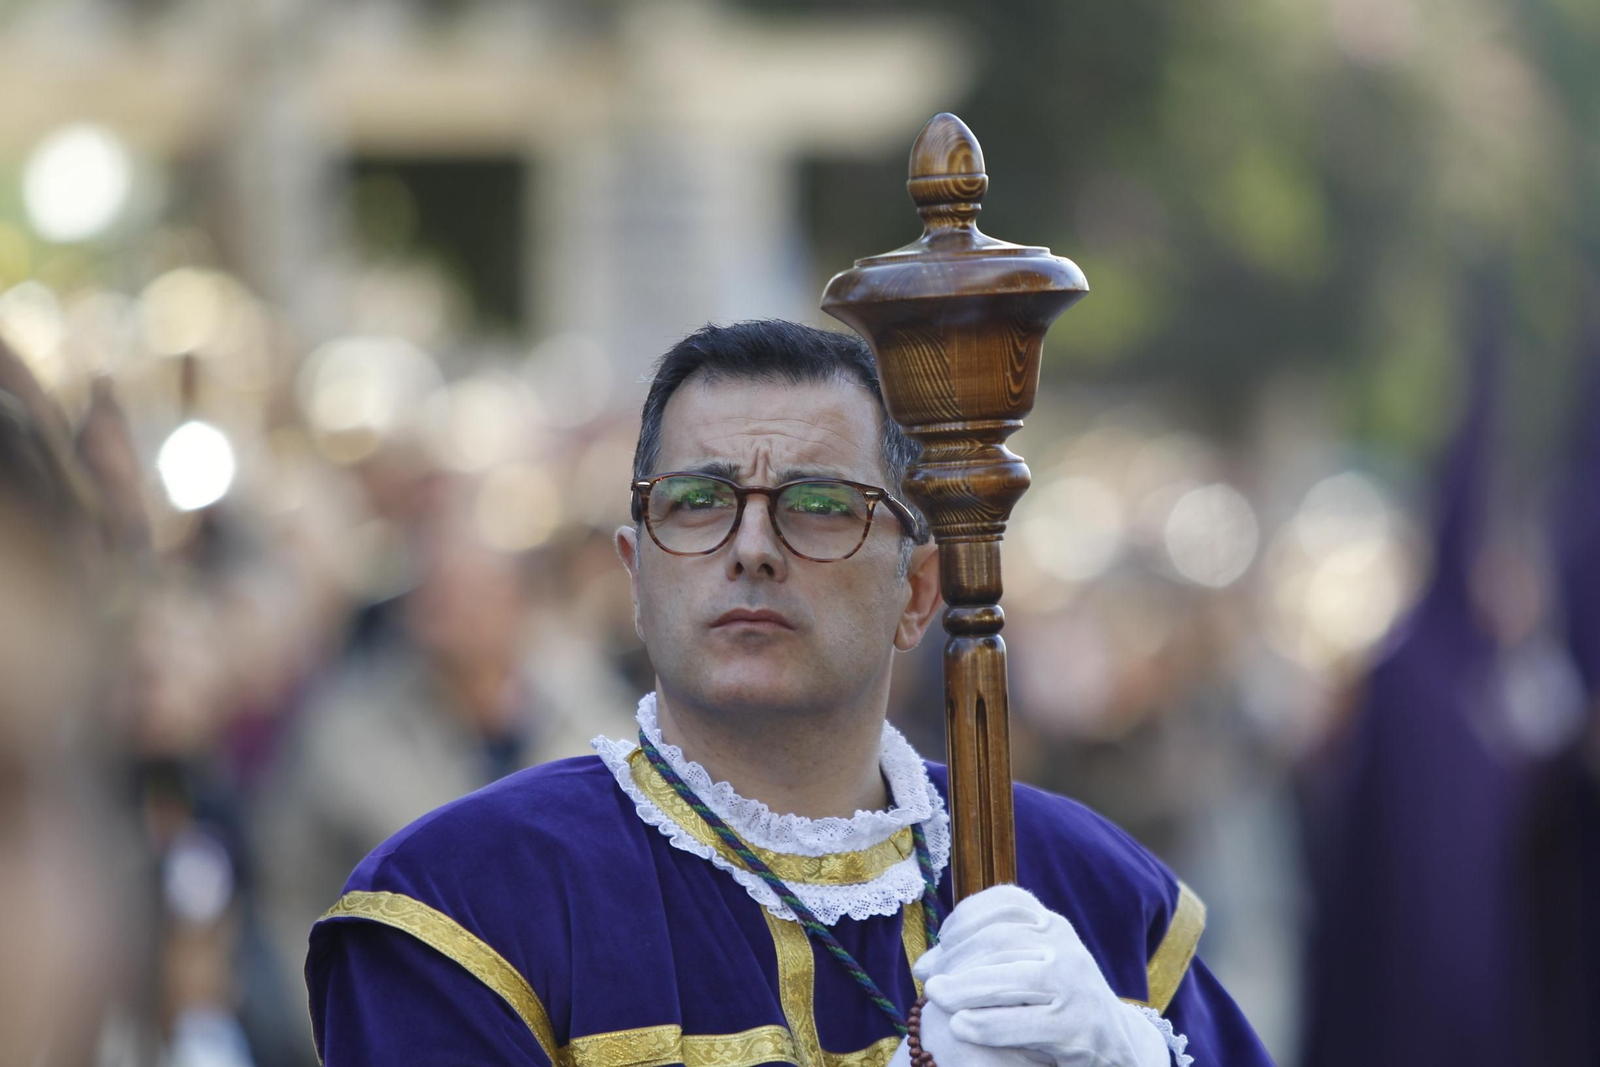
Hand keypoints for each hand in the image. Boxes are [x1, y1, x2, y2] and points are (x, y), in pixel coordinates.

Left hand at [912, 885, 1168, 1066]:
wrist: (1111, 1042)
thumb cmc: (1054, 999)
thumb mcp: (1025, 966)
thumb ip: (979, 960)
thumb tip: (923, 965)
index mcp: (1052, 925)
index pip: (1005, 903)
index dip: (965, 917)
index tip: (943, 940)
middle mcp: (1066, 948)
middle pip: (1001, 941)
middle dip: (957, 959)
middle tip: (929, 981)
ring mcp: (1074, 987)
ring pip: (1011, 980)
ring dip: (965, 988)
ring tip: (936, 997)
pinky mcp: (1075, 1028)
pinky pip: (1023, 1024)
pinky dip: (986, 1024)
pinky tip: (960, 1026)